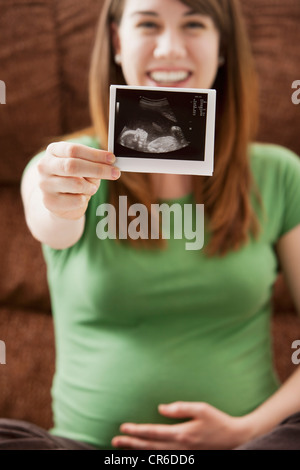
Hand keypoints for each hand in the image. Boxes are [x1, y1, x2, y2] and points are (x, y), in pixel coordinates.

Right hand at [37, 141, 119, 219]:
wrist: (61, 204)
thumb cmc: (75, 180)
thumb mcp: (84, 168)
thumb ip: (94, 164)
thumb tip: (110, 164)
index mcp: (53, 151)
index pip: (74, 150)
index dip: (95, 154)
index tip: (112, 159)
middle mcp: (44, 166)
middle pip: (73, 165)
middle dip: (97, 170)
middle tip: (115, 173)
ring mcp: (44, 185)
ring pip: (76, 184)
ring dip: (91, 187)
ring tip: (92, 188)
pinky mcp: (49, 202)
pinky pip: (76, 200)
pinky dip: (84, 199)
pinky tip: (81, 198)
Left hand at [112, 402, 253, 449]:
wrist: (236, 440)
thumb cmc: (219, 421)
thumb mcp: (202, 409)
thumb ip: (181, 408)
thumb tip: (161, 408)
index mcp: (182, 434)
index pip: (153, 433)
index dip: (137, 431)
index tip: (123, 428)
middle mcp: (180, 448)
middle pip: (149, 447)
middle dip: (131, 444)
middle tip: (115, 441)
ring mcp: (183, 456)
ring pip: (155, 456)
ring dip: (137, 452)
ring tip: (122, 448)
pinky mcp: (187, 458)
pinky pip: (164, 460)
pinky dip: (151, 458)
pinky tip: (143, 455)